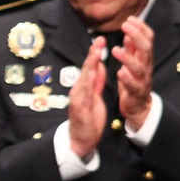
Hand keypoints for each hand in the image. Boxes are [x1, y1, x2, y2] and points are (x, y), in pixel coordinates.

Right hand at [66, 38, 106, 159]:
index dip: (95, 53)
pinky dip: (87, 84)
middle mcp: (79, 91)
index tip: (101, 39)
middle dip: (93, 54)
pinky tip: (92, 75)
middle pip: (86, 69)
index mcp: (84, 88)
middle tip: (99, 40)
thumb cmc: (88, 119)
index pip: (90, 67)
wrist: (80, 140)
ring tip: (96, 52)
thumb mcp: (94, 96)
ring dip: (90, 65)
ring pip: (84, 79)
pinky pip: (84, 95)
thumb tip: (99, 66)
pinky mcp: (80, 109)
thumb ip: (97, 82)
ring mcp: (78, 99)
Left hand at [115, 17, 153, 130]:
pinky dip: (127, 79)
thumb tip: (129, 35)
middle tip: (124, 26)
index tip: (130, 18)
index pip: (147, 39)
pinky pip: (134, 85)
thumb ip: (132, 50)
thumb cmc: (133, 82)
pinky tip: (119, 72)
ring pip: (139, 67)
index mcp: (144, 58)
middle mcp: (146, 67)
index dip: (141, 28)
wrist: (139, 106)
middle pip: (146, 48)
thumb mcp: (132, 63)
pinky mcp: (136, 92)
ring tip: (115, 50)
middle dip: (136, 35)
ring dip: (127, 57)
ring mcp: (142, 79)